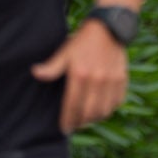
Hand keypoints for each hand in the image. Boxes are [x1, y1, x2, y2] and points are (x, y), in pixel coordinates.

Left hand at [31, 19, 129, 133]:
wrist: (109, 28)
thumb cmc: (82, 41)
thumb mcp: (64, 52)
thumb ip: (51, 67)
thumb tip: (35, 73)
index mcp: (79, 75)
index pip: (72, 106)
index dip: (68, 120)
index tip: (64, 129)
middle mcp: (97, 80)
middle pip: (89, 113)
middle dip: (80, 123)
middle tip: (75, 126)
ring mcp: (111, 81)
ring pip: (104, 111)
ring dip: (95, 119)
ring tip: (87, 120)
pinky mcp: (122, 79)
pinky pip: (117, 102)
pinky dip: (109, 109)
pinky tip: (102, 109)